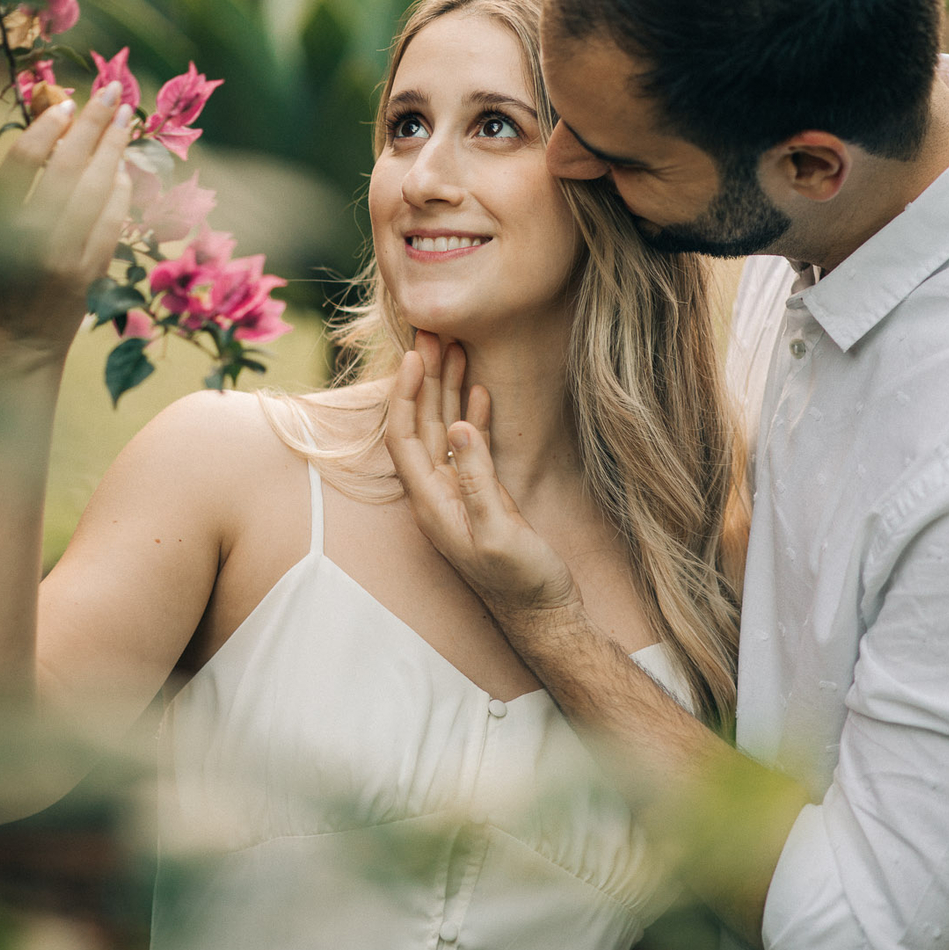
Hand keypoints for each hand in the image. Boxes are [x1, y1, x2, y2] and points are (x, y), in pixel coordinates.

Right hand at [0, 83, 132, 356]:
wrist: (21, 333)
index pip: (26, 161)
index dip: (48, 126)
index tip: (66, 103)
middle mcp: (34, 236)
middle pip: (71, 166)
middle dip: (96, 123)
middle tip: (112, 91)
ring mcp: (69, 254)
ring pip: (99, 189)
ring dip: (116, 149)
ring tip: (124, 118)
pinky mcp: (96, 269)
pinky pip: (114, 217)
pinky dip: (122, 188)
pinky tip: (123, 165)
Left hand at [385, 333, 579, 624]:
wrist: (545, 614)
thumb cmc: (521, 582)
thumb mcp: (498, 532)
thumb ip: (478, 480)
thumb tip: (458, 426)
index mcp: (430, 505)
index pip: (404, 438)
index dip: (405, 395)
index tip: (414, 356)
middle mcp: (436, 495)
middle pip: (421, 425)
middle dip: (424, 380)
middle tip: (432, 335)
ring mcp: (459, 493)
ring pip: (444, 430)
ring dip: (447, 390)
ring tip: (455, 348)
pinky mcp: (482, 494)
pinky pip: (469, 446)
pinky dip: (472, 416)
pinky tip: (479, 389)